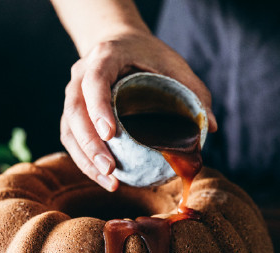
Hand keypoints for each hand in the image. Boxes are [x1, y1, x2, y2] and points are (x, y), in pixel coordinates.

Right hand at [60, 30, 216, 190]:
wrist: (119, 43)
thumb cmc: (148, 54)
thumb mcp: (173, 64)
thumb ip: (193, 91)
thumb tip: (211, 127)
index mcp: (104, 56)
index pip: (94, 81)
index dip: (99, 108)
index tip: (111, 134)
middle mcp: (80, 75)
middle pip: (74, 112)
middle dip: (90, 145)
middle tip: (110, 170)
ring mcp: (71, 95)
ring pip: (68, 130)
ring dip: (85, 160)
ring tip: (110, 181)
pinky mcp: (71, 114)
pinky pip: (71, 140)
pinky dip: (85, 161)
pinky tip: (105, 178)